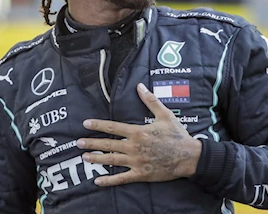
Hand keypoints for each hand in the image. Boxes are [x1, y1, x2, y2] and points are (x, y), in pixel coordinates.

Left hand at [77, 83, 201, 185]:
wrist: (189, 157)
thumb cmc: (177, 135)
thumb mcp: (165, 114)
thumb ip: (150, 100)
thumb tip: (140, 86)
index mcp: (138, 132)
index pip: (113, 127)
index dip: (98, 125)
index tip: (86, 124)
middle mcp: (134, 147)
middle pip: (108, 144)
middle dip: (92, 143)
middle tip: (78, 143)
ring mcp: (136, 162)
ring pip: (112, 160)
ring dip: (96, 159)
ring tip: (84, 157)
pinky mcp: (141, 174)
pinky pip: (122, 178)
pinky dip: (109, 180)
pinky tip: (98, 180)